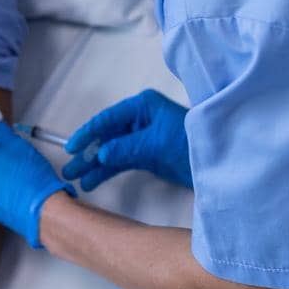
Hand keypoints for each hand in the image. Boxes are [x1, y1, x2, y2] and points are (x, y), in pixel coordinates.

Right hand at [62, 89, 191, 190]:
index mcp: (143, 107)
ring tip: (76, 179)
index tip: (72, 147)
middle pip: (106, 136)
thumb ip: (127, 148)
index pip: (108, 119)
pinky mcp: (146, 156)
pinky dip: (107, 171)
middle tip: (69, 168)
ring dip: (94, 165)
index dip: (88, 133)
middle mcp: (140, 120)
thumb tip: (102, 153)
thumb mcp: (157, 143)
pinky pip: (120, 162)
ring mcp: (142, 139)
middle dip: (87, 153)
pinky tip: (92, 181)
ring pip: (111, 151)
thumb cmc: (191, 143)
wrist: (219, 164)